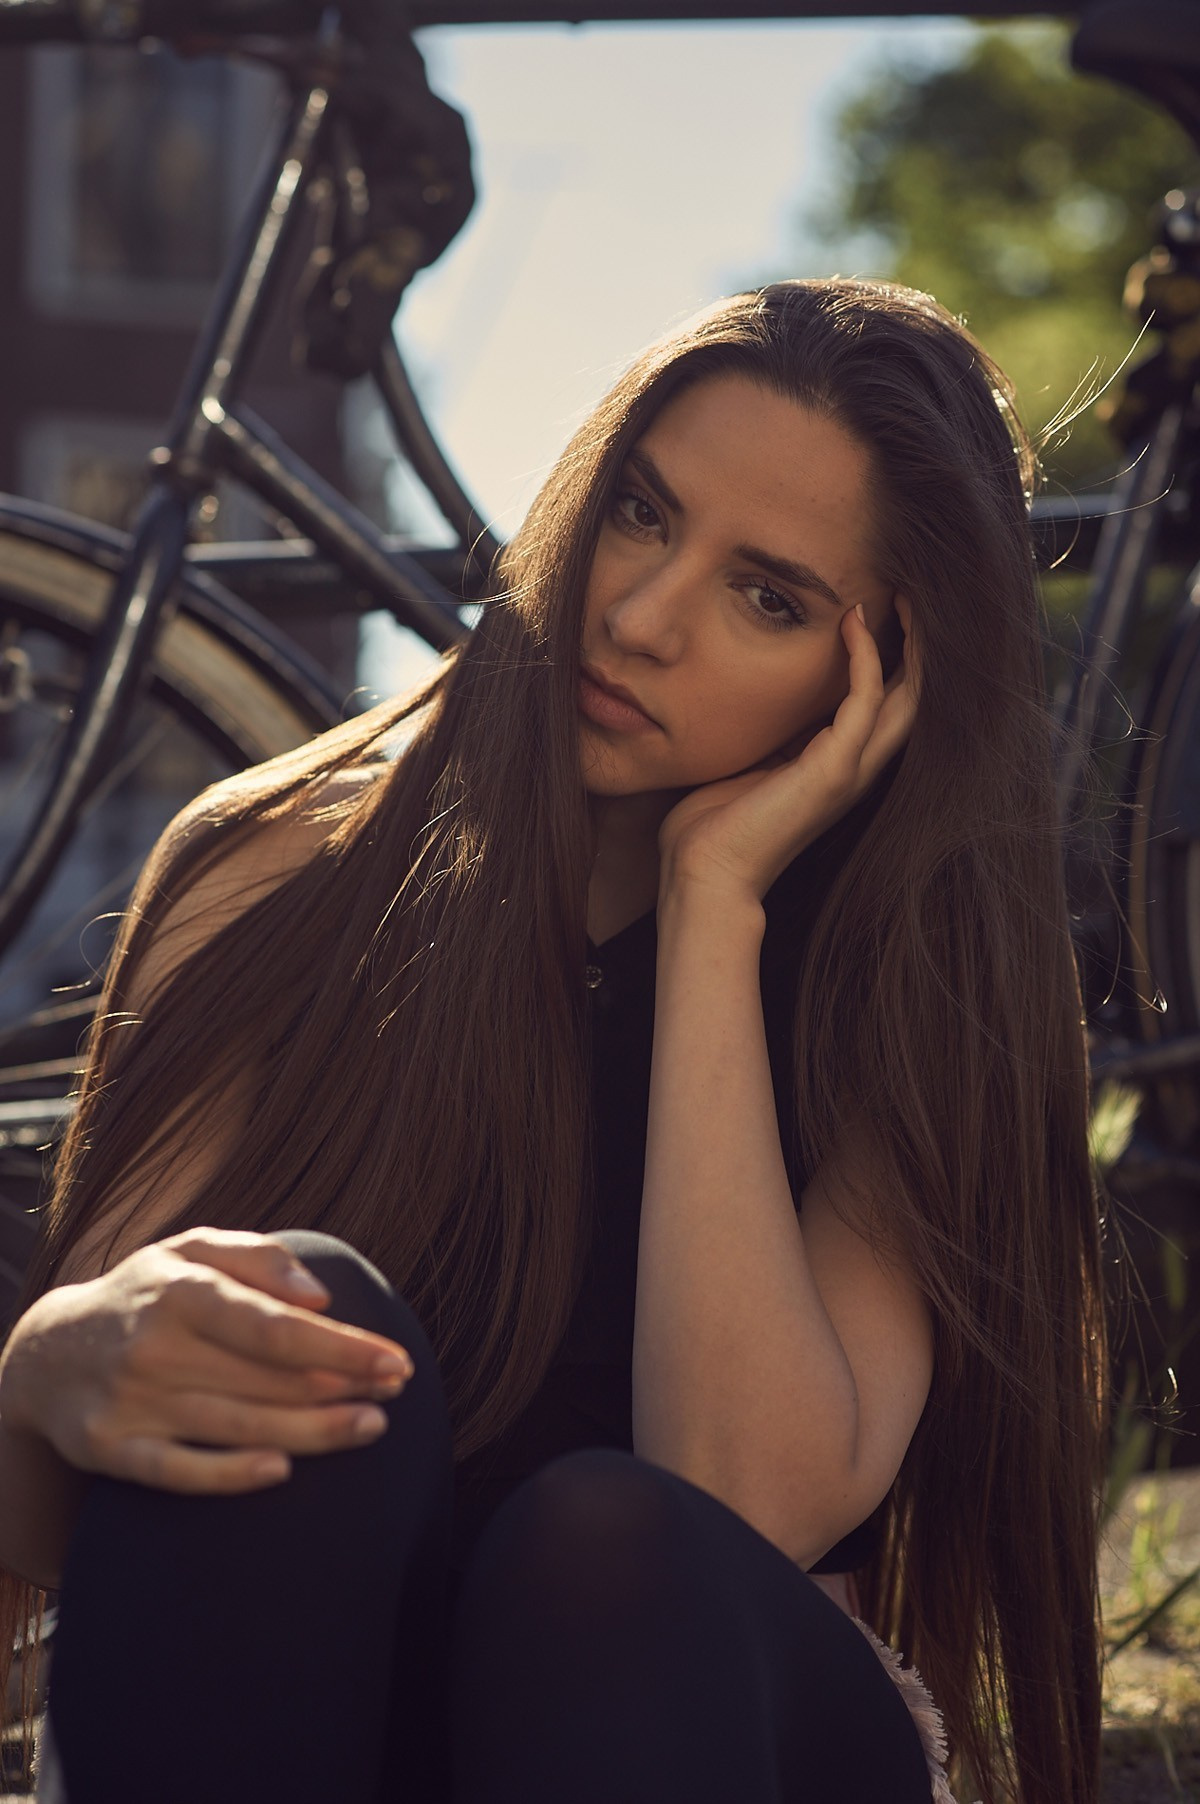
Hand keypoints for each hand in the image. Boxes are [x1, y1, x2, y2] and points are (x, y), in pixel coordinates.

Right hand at [0, 1228, 415, 1493]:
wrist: (45, 1353)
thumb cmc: (144, 1296)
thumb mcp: (190, 1251)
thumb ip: (258, 1257)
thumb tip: (319, 1294)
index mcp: (181, 1291)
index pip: (275, 1326)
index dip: (341, 1346)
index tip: (393, 1359)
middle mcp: (155, 1346)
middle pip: (267, 1378)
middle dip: (342, 1386)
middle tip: (396, 1391)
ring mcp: (132, 1402)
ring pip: (237, 1424)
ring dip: (313, 1431)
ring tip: (371, 1427)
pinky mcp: (111, 1451)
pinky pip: (178, 1471)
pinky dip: (230, 1474)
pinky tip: (282, 1470)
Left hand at [658, 595, 917, 903]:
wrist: (705, 876)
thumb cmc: (714, 826)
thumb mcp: (750, 762)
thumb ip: (771, 733)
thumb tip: (758, 693)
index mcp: (840, 766)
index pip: (889, 702)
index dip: (899, 655)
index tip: (886, 604)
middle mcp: (859, 768)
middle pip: (917, 695)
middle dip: (923, 642)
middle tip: (916, 588)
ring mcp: (851, 770)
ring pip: (909, 695)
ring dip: (913, 642)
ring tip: (908, 593)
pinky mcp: (834, 769)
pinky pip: (865, 700)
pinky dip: (865, 656)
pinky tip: (853, 621)